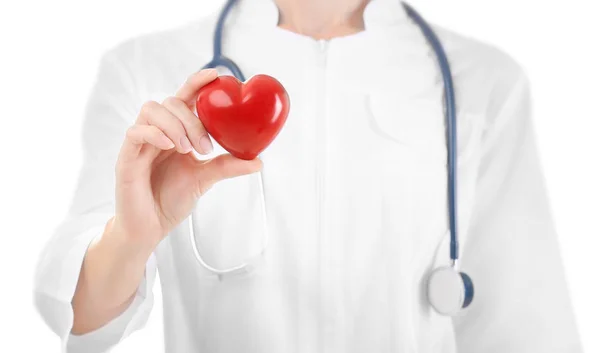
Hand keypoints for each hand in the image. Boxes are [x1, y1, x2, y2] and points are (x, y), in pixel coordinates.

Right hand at [112, 69, 261, 249]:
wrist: (150, 227)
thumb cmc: (172, 199)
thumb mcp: (205, 179)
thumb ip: (227, 166)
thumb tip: (258, 161)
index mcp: (175, 132)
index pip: (184, 98)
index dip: (197, 83)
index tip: (217, 75)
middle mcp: (157, 132)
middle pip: (170, 102)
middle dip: (192, 119)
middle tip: (205, 146)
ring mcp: (140, 143)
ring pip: (151, 110)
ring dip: (174, 124)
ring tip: (187, 149)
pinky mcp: (126, 157)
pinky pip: (135, 132)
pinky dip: (154, 133)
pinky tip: (170, 146)